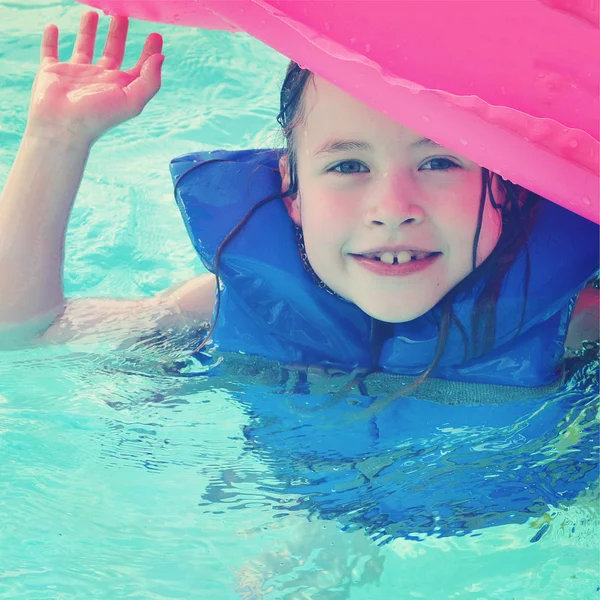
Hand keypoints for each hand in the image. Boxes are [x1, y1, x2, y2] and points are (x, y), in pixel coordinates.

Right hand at [27, 11, 163, 144]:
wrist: (62, 127)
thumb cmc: (99, 117)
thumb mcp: (132, 100)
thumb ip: (149, 81)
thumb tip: (161, 57)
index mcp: (120, 86)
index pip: (139, 66)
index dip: (149, 51)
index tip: (156, 34)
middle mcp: (100, 79)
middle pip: (113, 51)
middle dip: (118, 34)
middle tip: (123, 15)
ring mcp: (76, 75)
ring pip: (84, 47)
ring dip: (88, 31)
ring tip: (93, 13)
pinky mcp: (52, 72)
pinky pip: (50, 52)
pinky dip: (50, 40)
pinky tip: (53, 27)